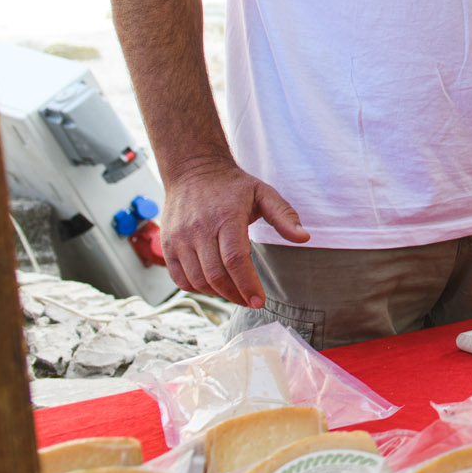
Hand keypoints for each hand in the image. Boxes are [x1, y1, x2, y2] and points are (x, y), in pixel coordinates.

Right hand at [160, 159, 309, 308]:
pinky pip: (180, 279)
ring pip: (197, 280)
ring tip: (236, 294)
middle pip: (215, 275)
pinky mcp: (167, 245)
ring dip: (218, 294)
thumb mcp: (264, 193)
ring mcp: (179, 238)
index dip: (247, 285)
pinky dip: (197, 288)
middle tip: (250, 301)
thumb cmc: (233, 185)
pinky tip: (214, 286)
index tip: (259, 301)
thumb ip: (284, 216)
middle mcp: (199, 229)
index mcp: (226, 217)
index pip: (235, 260)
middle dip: (236, 295)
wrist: (194, 171)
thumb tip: (304, 237)